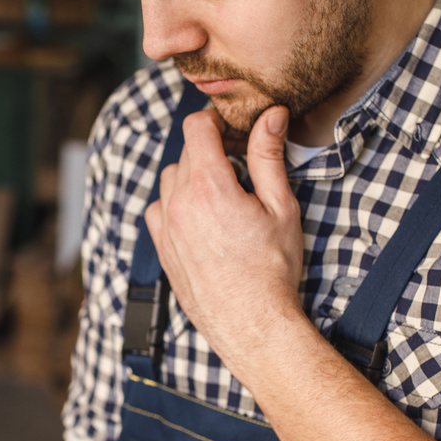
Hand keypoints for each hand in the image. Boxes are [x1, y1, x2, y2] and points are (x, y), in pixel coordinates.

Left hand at [144, 105, 304, 372]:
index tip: (235, 130)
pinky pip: (158, 209)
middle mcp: (179, 203)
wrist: (253, 325)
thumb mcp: (281, 206)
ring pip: (170, 178)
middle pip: (186, 151)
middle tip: (240, 160)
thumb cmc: (273, 269)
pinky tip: (202, 215)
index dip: (217, 120)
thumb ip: (269, 156)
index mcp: (209, 187)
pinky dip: (176, 202)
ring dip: (193, 174)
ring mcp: (165, 228)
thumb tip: (271, 115)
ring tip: (224, 190)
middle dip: (211, 147)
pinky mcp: (162, 249)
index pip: (197, 127)